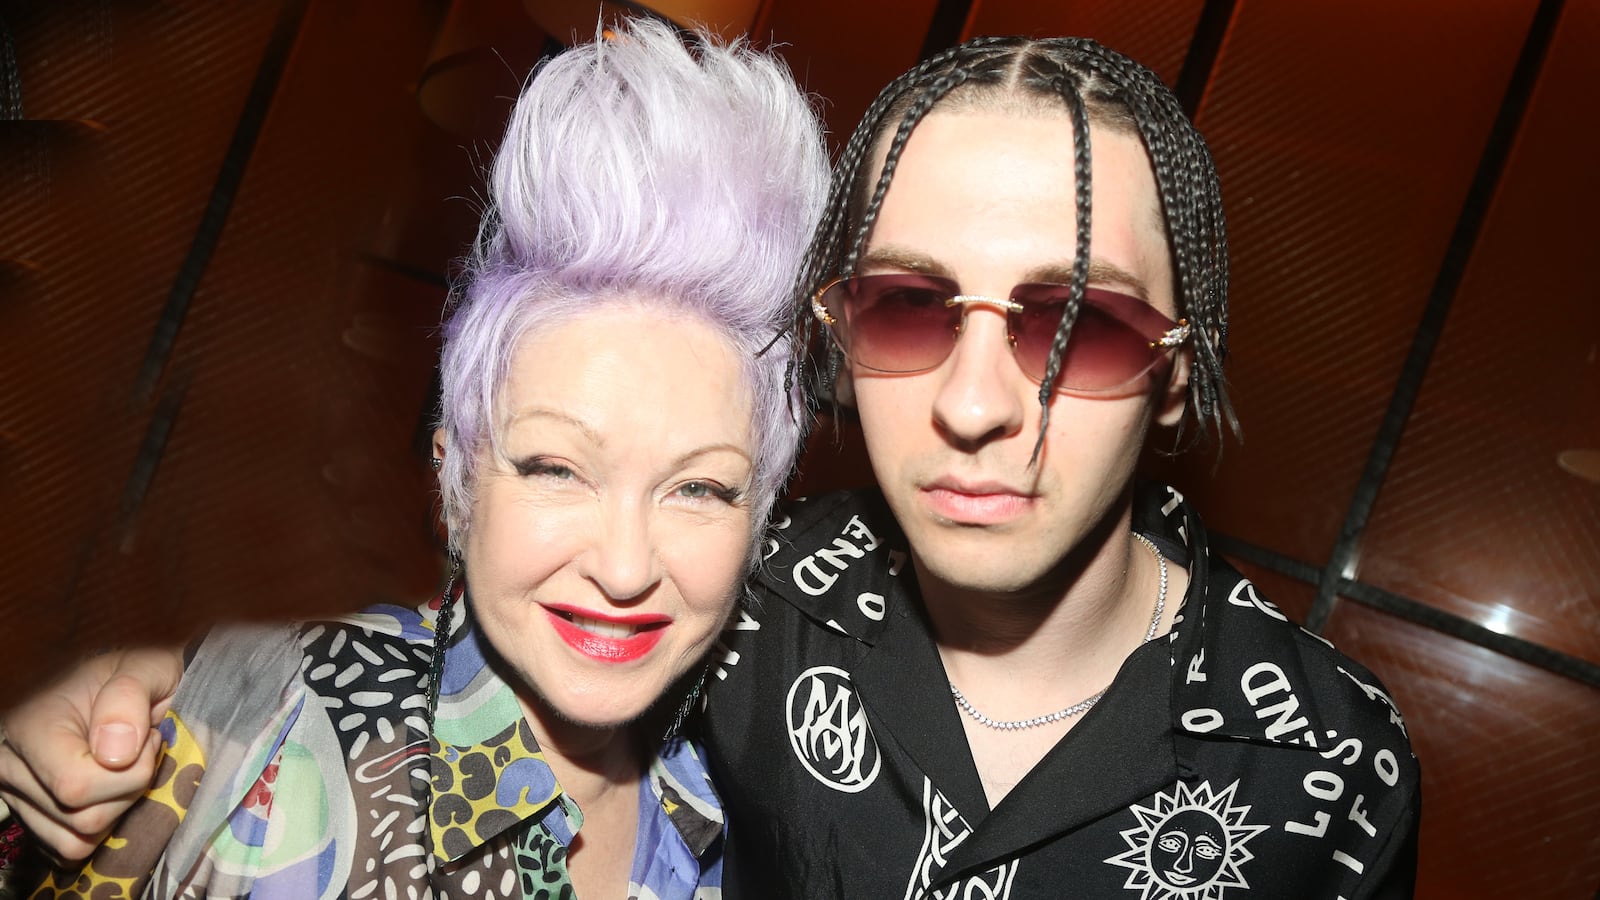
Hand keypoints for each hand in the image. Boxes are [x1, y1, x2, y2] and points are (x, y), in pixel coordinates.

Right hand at [0, 647, 182, 861]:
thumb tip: (114, 754)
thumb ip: (128, 699)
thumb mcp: (144, 666)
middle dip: (129, 789)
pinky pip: (69, 850)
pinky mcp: (34, 817)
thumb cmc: (138, 669)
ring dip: (117, 812)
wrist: (127, 679)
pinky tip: (113, 790)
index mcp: (30, 727)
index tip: (149, 736)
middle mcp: (11, 767)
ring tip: (125, 767)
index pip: (75, 786)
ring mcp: (18, 796)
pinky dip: (101, 830)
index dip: (130, 772)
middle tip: (141, 749)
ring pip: (76, 842)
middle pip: (82, 819)